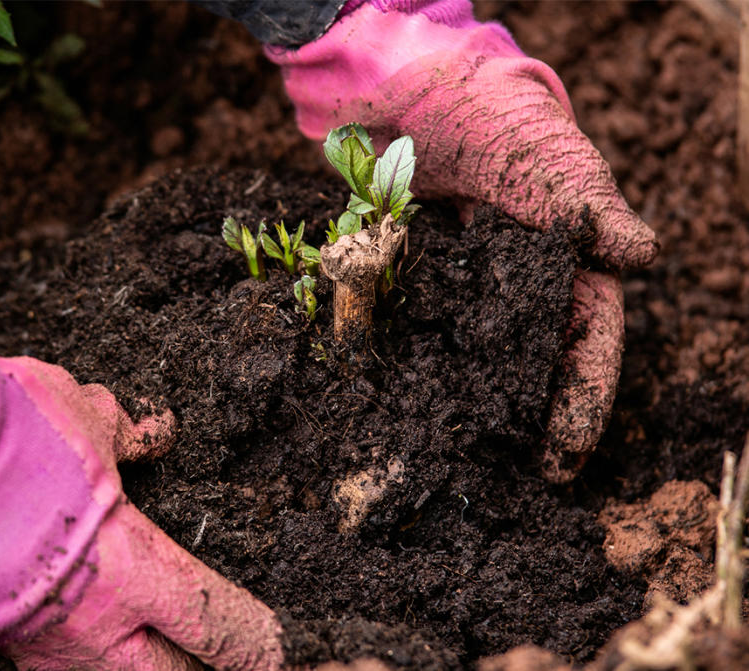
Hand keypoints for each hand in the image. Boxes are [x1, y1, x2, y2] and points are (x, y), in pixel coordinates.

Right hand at [0, 356, 284, 670]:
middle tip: (215, 646)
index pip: (218, 626)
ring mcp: (38, 646)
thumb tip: (157, 431)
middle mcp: (92, 624)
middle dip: (203, 670)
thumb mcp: (84, 415)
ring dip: (143, 665)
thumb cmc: (1, 431)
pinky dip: (88, 655)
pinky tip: (95, 627)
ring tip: (156, 638)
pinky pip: (58, 668)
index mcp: (132, 567)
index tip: (279, 646)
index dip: (258, 642)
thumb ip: (128, 434)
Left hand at [266, 0, 656, 477]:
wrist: (414, 90)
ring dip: (457, 407)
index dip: (579, 403)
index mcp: (564, 266)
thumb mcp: (546, 154)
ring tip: (443, 460)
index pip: (585, 343)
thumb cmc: (496, 115)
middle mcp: (512, 287)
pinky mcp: (402, 280)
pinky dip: (394, 364)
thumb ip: (584, 203)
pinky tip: (382, 400)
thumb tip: (642, 255)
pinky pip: (399, 330)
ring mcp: (455, 288)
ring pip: (463, 358)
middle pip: (524, 365)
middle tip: (501, 486)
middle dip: (518, 425)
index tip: (562, 460)